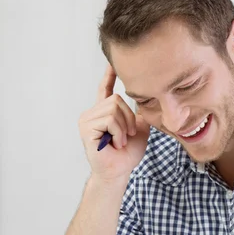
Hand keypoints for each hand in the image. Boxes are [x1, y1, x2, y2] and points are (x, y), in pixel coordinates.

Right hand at [79, 64, 149, 182]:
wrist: (119, 171)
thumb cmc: (127, 154)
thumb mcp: (139, 129)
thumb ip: (139, 113)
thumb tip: (147, 98)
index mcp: (104, 112)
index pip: (106, 89)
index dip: (109, 76)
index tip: (112, 63)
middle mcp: (93, 113)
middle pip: (117, 99)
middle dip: (128, 118)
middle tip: (127, 136)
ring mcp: (87, 119)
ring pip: (113, 109)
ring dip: (123, 127)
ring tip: (119, 141)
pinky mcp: (86, 127)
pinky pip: (109, 120)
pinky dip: (118, 133)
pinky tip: (114, 143)